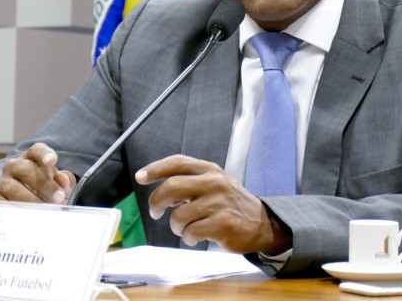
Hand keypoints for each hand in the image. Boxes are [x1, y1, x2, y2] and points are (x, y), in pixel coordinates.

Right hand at [0, 143, 75, 203]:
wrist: (28, 208)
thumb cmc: (47, 191)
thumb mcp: (59, 185)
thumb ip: (64, 180)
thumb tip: (63, 180)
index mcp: (31, 158)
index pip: (37, 150)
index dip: (44, 154)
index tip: (52, 161)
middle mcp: (14, 166)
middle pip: (27, 169)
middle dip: (44, 184)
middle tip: (58, 197)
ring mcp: (3, 183)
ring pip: (13, 187)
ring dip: (32, 199)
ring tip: (46, 208)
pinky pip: (4, 204)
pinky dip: (17, 209)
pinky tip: (29, 215)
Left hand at [135, 154, 291, 254]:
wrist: (262, 223)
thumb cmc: (231, 204)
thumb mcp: (214, 183)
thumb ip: (190, 181)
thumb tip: (159, 186)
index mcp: (210, 169)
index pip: (177, 163)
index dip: (155, 169)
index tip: (140, 177)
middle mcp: (214, 182)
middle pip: (172, 187)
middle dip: (157, 202)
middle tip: (156, 212)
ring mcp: (219, 203)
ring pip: (179, 216)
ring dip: (176, 226)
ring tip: (186, 228)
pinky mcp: (222, 223)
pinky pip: (191, 233)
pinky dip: (189, 238)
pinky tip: (197, 236)